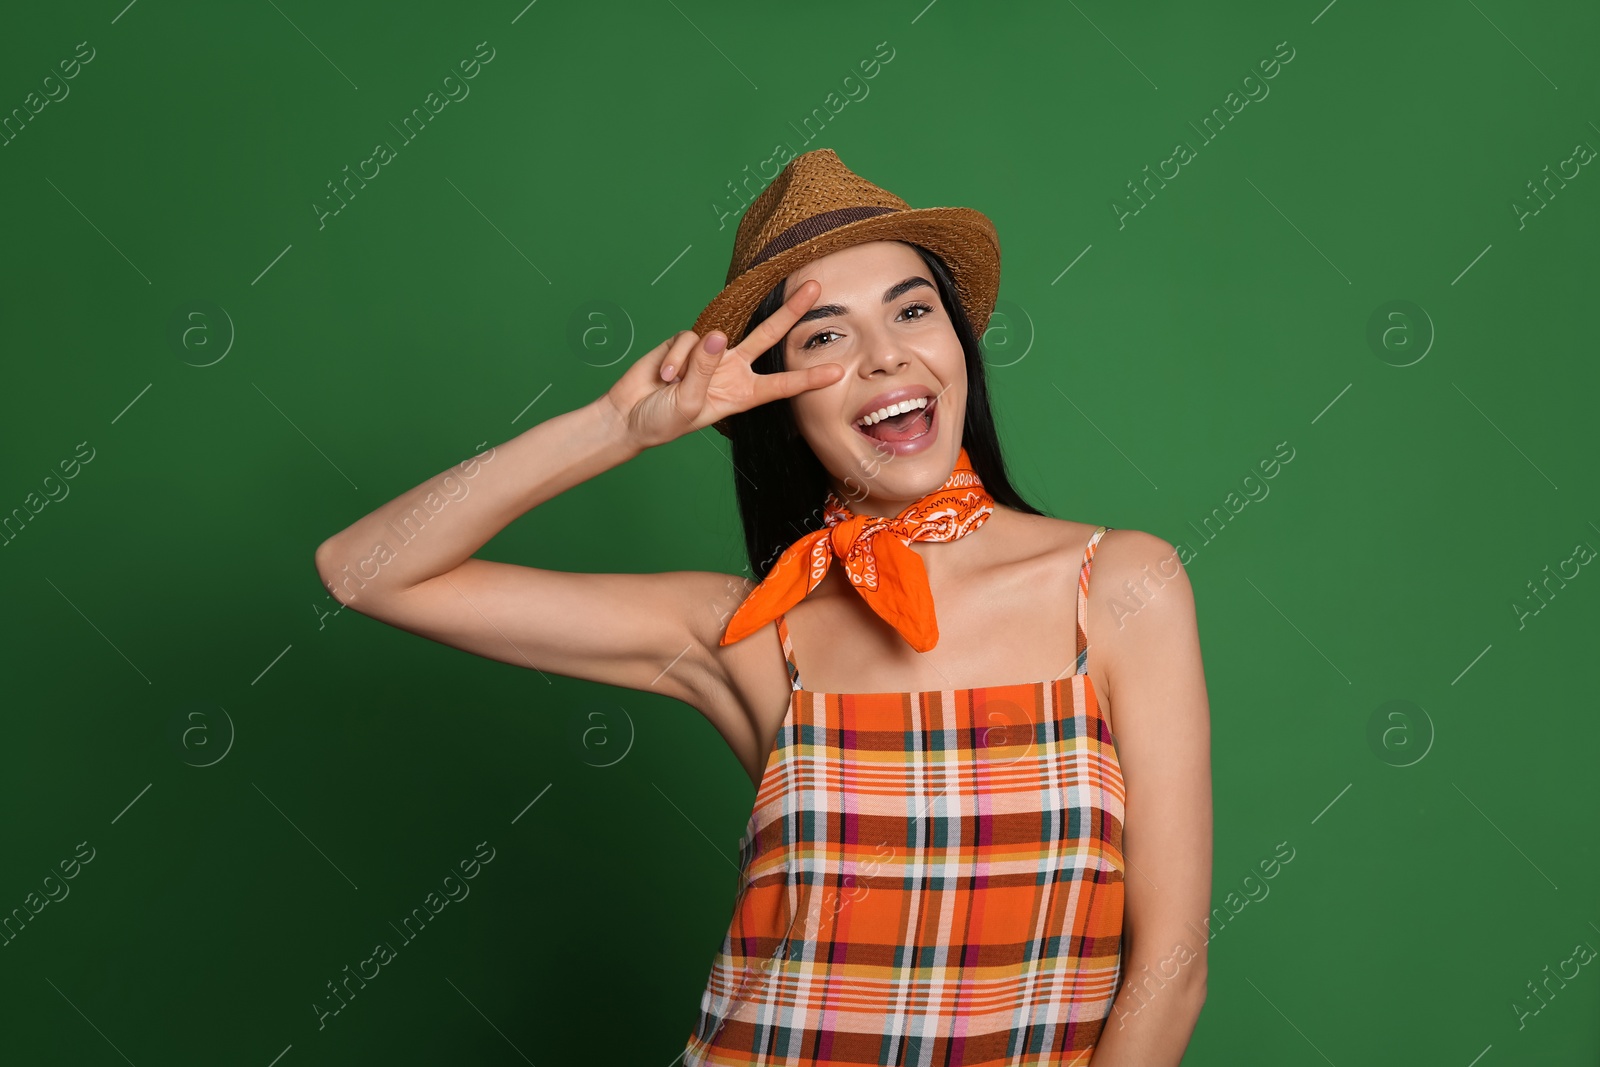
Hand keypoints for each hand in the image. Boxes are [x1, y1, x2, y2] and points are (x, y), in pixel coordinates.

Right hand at [601, 280, 844, 450]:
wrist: (629, 416)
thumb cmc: (663, 421)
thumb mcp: (689, 404)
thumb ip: (704, 370)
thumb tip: (717, 335)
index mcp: (742, 394)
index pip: (781, 385)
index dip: (808, 379)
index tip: (836, 372)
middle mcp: (732, 370)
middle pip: (767, 335)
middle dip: (790, 311)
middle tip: (816, 287)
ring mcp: (709, 354)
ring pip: (716, 336)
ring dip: (692, 362)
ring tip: (672, 384)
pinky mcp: (685, 342)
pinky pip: (686, 340)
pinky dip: (674, 358)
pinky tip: (664, 375)